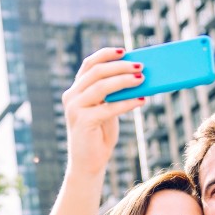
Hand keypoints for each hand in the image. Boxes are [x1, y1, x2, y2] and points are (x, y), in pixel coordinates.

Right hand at [62, 47, 144, 178]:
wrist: (88, 163)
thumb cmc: (100, 135)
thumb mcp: (107, 109)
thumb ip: (114, 94)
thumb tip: (137, 77)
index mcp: (76, 90)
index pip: (89, 64)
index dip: (106, 54)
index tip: (124, 50)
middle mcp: (72, 96)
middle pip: (97, 72)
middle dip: (120, 67)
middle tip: (140, 66)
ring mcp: (75, 108)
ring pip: (102, 87)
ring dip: (124, 81)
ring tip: (142, 79)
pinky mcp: (83, 121)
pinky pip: (109, 107)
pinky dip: (127, 102)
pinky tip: (142, 100)